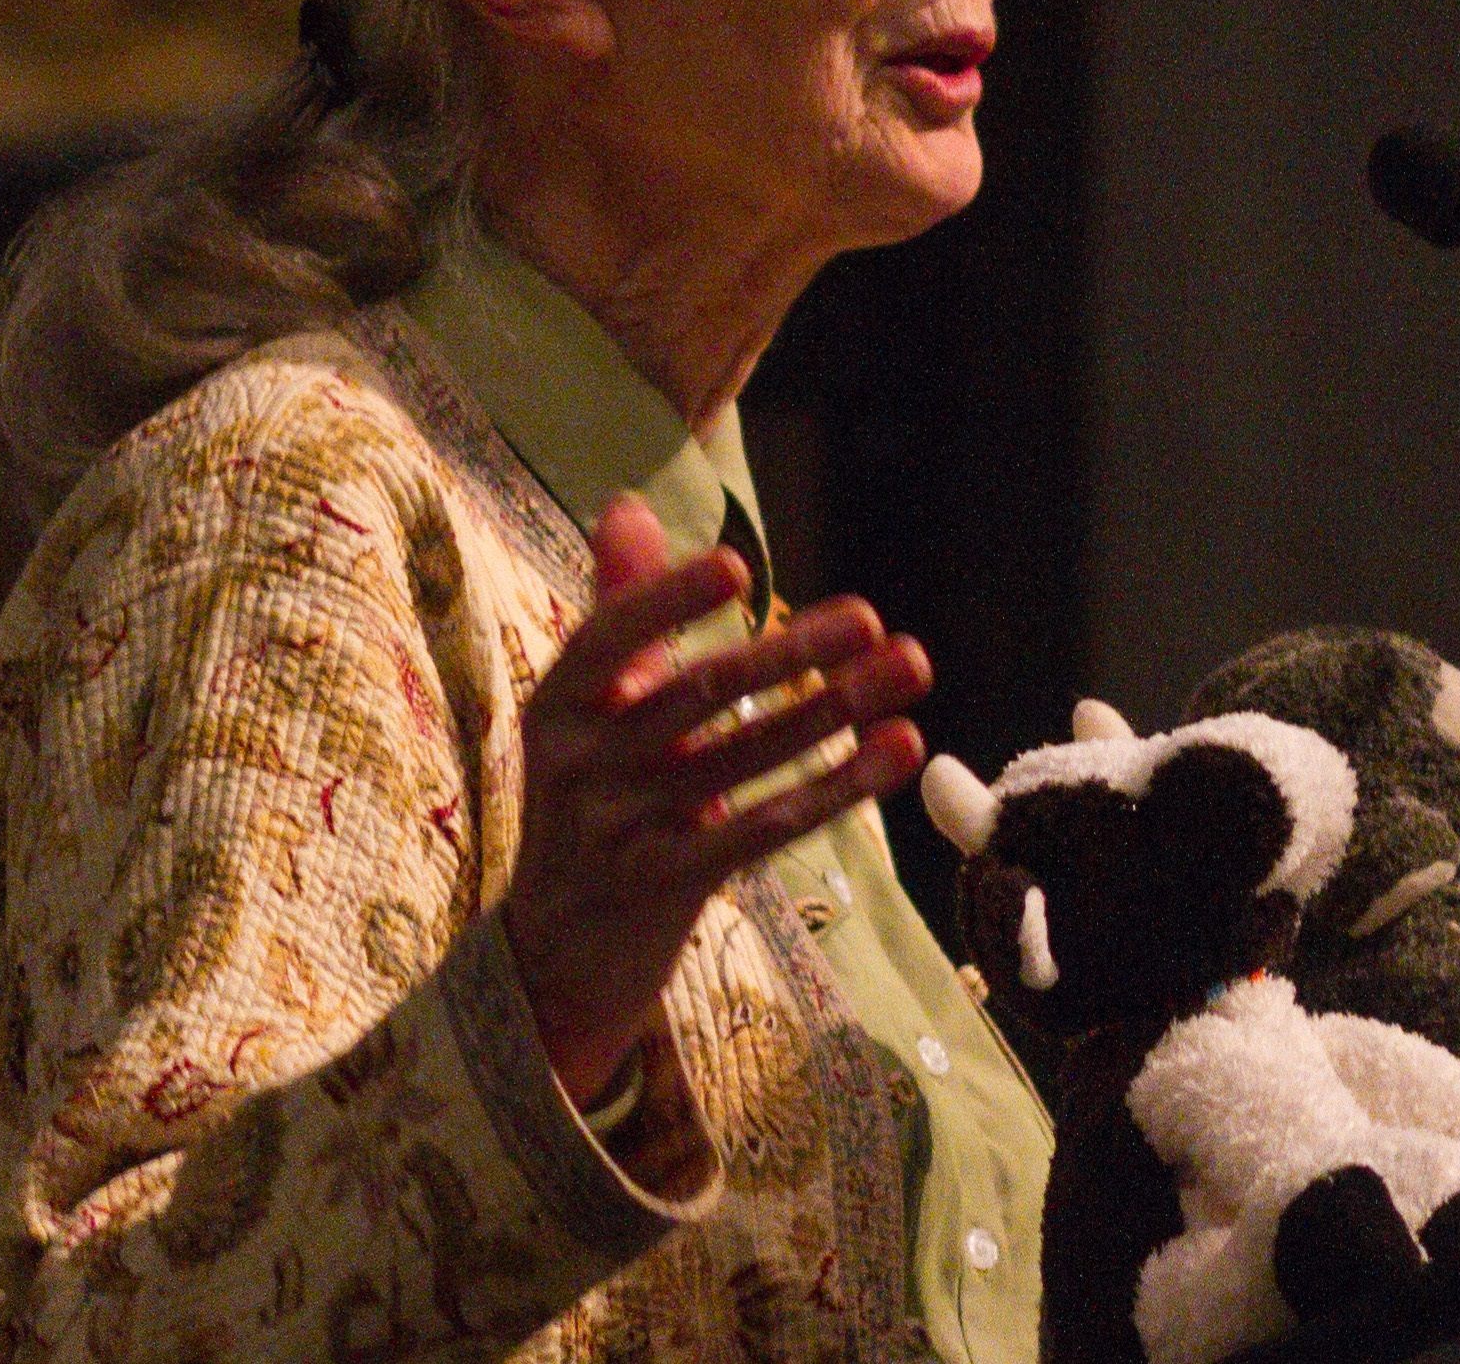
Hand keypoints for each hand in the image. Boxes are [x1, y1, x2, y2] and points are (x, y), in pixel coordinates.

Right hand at [501, 495, 931, 1113]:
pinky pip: (765, 829)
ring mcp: (625, 828)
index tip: (737, 567)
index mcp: (558, 700)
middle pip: (699, 694)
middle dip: (790, 653)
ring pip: (745, 758)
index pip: (611, 636)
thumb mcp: (586, 709)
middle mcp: (582, 761)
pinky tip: (894, 752)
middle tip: (868, 618)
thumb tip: (628, 505)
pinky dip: (836, 787)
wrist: (553, 954)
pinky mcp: (671, 886)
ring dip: (834, 709)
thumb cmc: (584, 803)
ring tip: (906, 668)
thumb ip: (617, 607)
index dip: (668, 600)